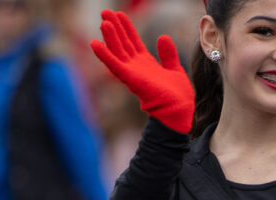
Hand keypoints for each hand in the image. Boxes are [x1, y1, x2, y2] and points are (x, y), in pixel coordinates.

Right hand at [91, 10, 194, 133]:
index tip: (120, 14)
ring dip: (109, 37)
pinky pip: (115, 66)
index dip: (127, 28)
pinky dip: (104, 55)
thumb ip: (168, 54)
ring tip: (103, 21)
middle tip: (105, 11)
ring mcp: (132, 74)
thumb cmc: (178, 97)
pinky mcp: (131, 80)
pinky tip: (95, 43)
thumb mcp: (175, 69)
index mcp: (146, 65)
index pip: (133, 42)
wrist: (180, 112)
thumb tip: (163, 36)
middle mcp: (136, 68)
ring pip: (117, 52)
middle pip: (122, 44)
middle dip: (115, 28)